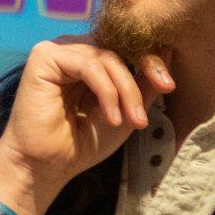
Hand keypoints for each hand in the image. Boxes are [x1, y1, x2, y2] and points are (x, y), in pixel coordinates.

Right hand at [0, 36, 174, 213]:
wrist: (45, 166)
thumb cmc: (81, 143)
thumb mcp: (125, 112)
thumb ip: (143, 84)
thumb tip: (169, 52)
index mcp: (89, 59)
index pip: (125, 47)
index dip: (150, 61)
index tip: (170, 85)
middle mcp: (73, 51)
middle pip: (119, 47)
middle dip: (144, 72)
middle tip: (161, 94)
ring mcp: (58, 52)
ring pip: (107, 57)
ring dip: (126, 90)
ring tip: (133, 121)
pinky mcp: (44, 57)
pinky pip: (88, 65)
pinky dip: (106, 91)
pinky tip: (111, 117)